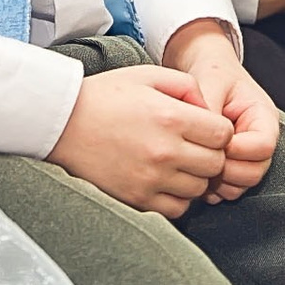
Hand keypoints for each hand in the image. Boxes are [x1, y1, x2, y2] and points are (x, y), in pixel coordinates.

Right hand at [48, 62, 233, 216]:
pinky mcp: (136, 199)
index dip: (219, 131)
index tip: (204, 128)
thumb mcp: (147, 75)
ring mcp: (150, 179)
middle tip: (193, 146)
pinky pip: (177, 209)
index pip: (223, 135)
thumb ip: (187, 86)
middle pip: (215, 165)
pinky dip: (177, 198)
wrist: (61, 123)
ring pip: (198, 189)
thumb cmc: (105, 96)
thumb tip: (209, 110)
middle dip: (211, 154)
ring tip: (176, 163)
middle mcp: (165, 152)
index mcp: (171, 118)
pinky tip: (164, 180)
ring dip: (194, 177)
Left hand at [165, 23, 280, 203]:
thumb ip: (208, 106)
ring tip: (196, 162)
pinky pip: (227, 189)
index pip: (263, 146)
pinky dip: (212, 187)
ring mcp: (246, 157)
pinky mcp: (231, 167)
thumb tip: (201, 133)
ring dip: (218, 181)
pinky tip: (195, 170)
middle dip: (227, 170)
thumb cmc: (212, 72)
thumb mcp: (210, 80)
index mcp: (263, 117)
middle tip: (201, 156)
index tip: (213, 142)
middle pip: (255, 171)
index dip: (238, 149)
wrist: (204, 70)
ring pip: (241, 185)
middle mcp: (259, 140)